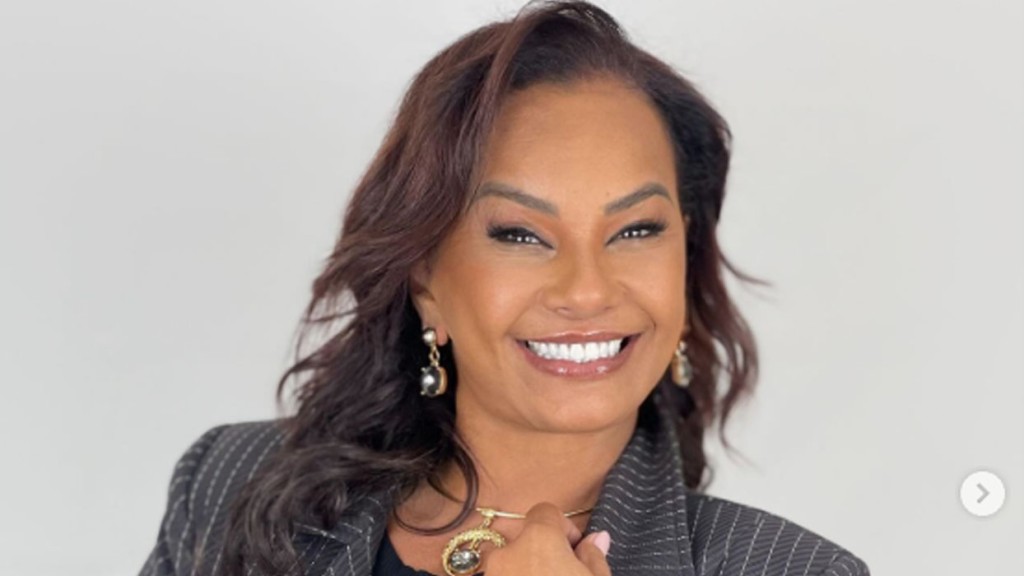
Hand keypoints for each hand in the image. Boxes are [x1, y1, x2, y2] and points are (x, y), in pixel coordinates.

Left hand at [484, 502, 611, 575]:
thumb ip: (594, 556)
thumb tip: (597, 538)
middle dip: (544, 553)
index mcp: (538, 539)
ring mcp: (492, 574)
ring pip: (511, 562)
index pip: (545, 511)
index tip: (576, 549)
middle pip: (526, 539)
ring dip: (527, 569)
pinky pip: (502, 575)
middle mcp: (507, 552)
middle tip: (563, 572)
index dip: (564, 527)